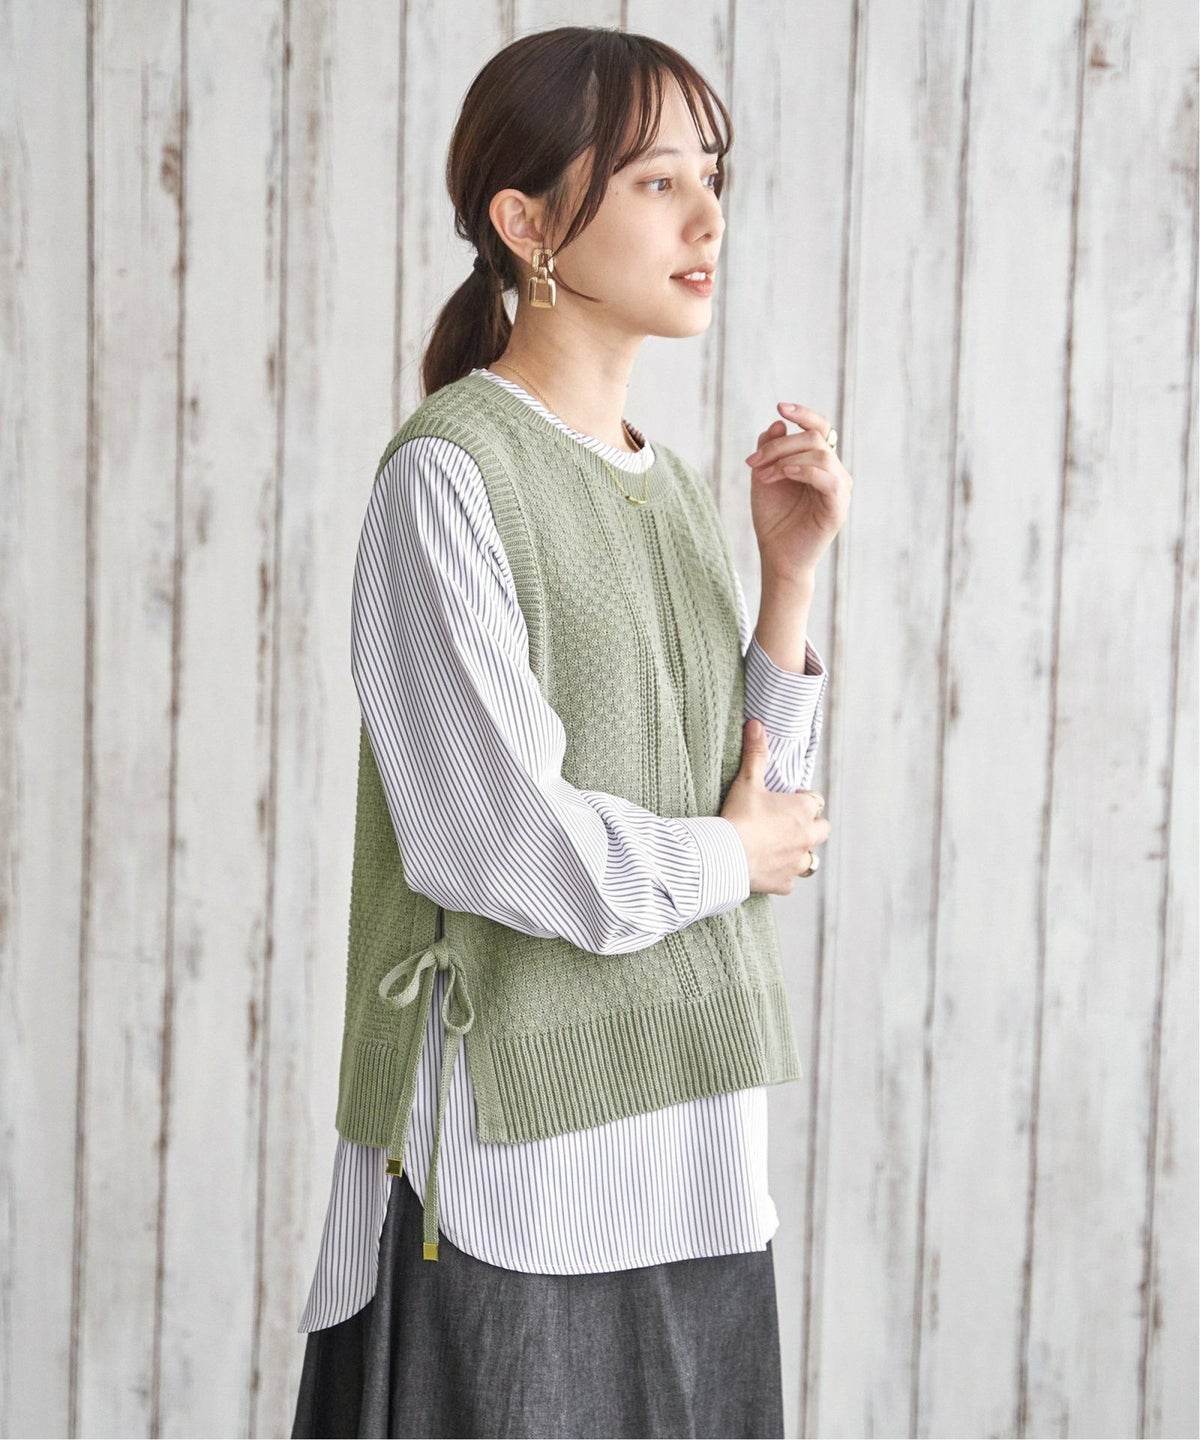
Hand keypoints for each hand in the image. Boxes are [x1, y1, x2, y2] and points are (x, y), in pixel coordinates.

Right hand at [720, 718, 830, 893]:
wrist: (725, 856)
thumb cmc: (739, 816)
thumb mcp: (747, 781)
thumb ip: (755, 753)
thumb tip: (756, 723)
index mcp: (802, 811)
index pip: (815, 801)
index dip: (802, 799)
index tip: (788, 798)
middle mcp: (806, 837)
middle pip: (823, 830)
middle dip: (812, 826)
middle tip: (789, 823)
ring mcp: (796, 862)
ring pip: (810, 859)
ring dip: (800, 852)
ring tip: (781, 848)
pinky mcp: (784, 883)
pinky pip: (790, 881)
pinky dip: (782, 876)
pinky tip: (768, 870)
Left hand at [743, 403, 851, 580]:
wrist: (777, 556)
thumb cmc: (773, 518)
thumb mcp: (764, 477)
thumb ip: (769, 449)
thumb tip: (778, 423)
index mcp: (819, 462)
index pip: (820, 427)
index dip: (803, 413)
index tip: (780, 407)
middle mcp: (834, 471)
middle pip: (814, 438)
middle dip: (779, 446)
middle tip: (753, 463)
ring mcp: (839, 489)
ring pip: (820, 454)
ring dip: (785, 459)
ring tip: (764, 476)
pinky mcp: (838, 507)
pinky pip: (828, 478)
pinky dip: (805, 470)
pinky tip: (785, 474)